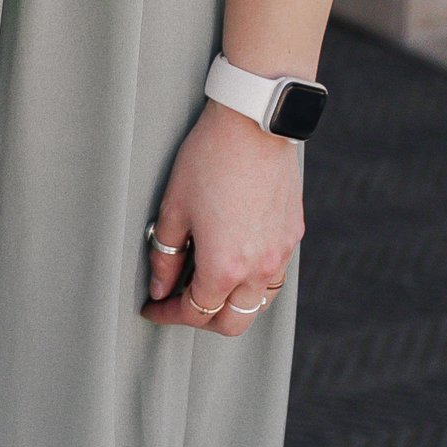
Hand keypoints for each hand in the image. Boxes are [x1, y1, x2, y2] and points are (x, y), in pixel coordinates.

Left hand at [142, 100, 302, 335]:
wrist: (254, 123)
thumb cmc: (208, 159)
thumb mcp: (174, 208)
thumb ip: (165, 257)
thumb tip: (161, 288)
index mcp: (225, 266)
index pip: (195, 311)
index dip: (168, 314)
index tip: (153, 308)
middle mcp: (258, 268)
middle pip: (232, 322)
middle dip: (201, 321)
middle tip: (179, 304)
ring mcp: (281, 253)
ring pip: (259, 304)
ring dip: (232, 305)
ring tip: (208, 286)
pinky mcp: (293, 235)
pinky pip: (274, 275)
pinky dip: (254, 282)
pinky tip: (236, 264)